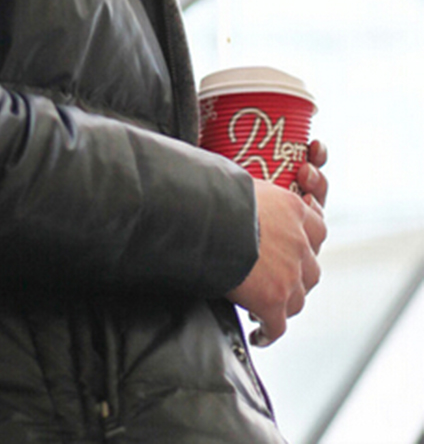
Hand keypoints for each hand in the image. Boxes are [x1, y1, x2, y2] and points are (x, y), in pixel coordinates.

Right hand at [227, 144, 327, 346]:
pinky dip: (268, 333)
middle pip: (311, 270)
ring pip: (298, 300)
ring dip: (284, 305)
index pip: (317, 229)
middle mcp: (298, 242)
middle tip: (278, 282)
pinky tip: (258, 336)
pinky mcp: (273, 300)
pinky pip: (276, 326)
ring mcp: (289, 274)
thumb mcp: (242, 184)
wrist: (203, 217)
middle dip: (297, 279)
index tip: (300, 250)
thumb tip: (238, 197)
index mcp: (292, 209)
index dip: (309, 243)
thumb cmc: (214, 195)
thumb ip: (255, 198)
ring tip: (265, 309)